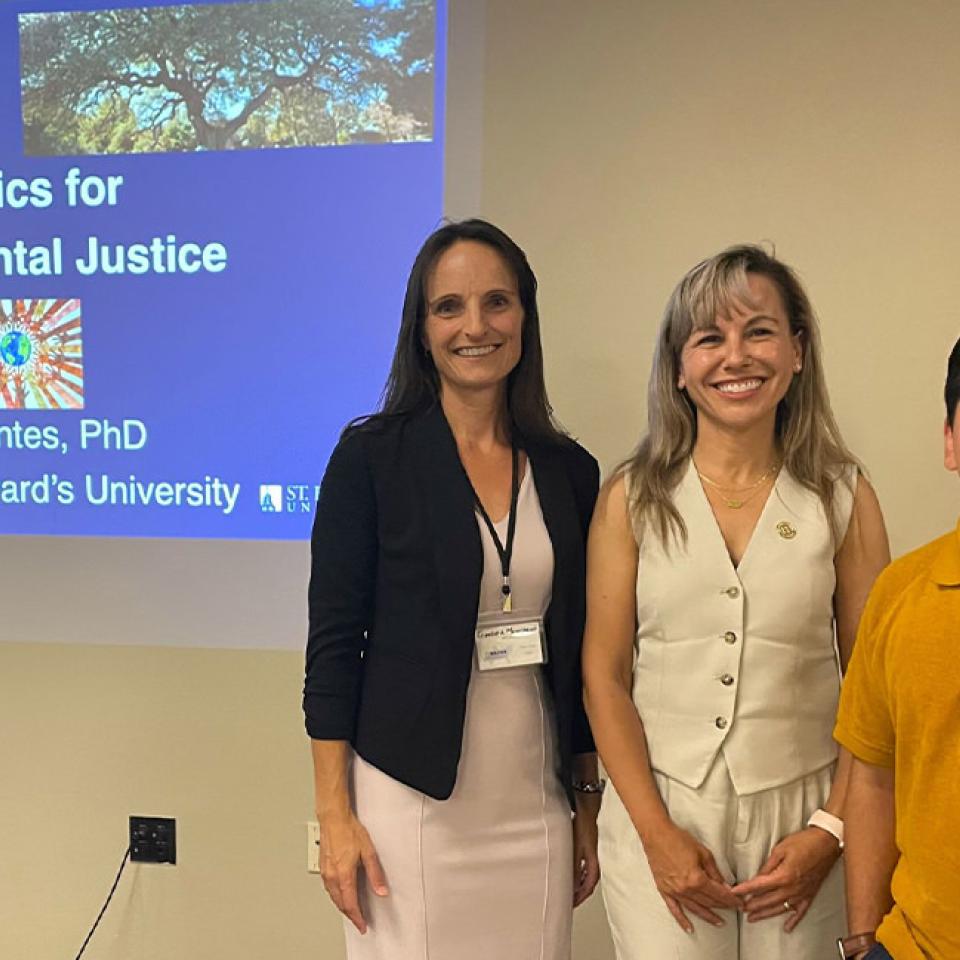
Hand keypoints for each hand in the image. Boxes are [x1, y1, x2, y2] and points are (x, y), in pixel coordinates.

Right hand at [318, 811, 387, 933]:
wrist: (333, 818)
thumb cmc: (349, 831)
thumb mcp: (368, 851)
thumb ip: (375, 874)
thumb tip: (381, 890)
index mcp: (344, 875)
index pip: (350, 904)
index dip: (357, 918)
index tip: (362, 925)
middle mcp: (332, 876)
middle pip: (341, 903)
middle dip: (350, 914)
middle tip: (358, 921)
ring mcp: (325, 872)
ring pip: (333, 897)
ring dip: (342, 906)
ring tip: (351, 911)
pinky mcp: (322, 867)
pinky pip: (328, 888)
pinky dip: (335, 896)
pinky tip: (340, 894)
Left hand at [572, 792, 600, 906]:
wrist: (588, 811)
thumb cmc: (583, 828)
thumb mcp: (576, 849)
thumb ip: (574, 868)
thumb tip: (571, 885)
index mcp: (594, 865)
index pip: (587, 888)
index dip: (579, 898)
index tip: (570, 905)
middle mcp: (595, 862)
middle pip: (588, 884)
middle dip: (579, 894)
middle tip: (569, 901)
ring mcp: (593, 856)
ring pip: (586, 876)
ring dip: (578, 884)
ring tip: (568, 890)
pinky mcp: (589, 850)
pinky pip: (585, 867)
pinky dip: (578, 874)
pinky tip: (571, 872)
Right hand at [641, 821, 740, 931]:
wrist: (656, 834)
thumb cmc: (679, 839)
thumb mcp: (703, 852)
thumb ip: (715, 872)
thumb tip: (725, 886)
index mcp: (697, 878)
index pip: (718, 894)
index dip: (731, 899)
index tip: (739, 903)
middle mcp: (686, 889)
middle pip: (709, 902)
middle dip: (723, 906)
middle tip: (734, 910)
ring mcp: (674, 891)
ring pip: (695, 909)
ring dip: (709, 916)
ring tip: (720, 923)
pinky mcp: (664, 890)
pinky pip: (674, 910)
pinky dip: (682, 920)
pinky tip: (690, 929)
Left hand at [732, 827, 839, 930]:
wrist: (826, 843)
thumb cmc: (804, 843)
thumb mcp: (780, 849)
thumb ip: (768, 865)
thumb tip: (759, 876)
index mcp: (783, 876)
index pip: (759, 885)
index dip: (745, 889)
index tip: (734, 892)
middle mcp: (792, 888)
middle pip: (768, 900)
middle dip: (752, 905)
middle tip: (740, 908)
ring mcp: (802, 893)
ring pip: (781, 909)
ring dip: (766, 914)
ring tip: (753, 918)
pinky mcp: (810, 894)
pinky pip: (800, 912)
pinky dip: (793, 921)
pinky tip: (787, 928)